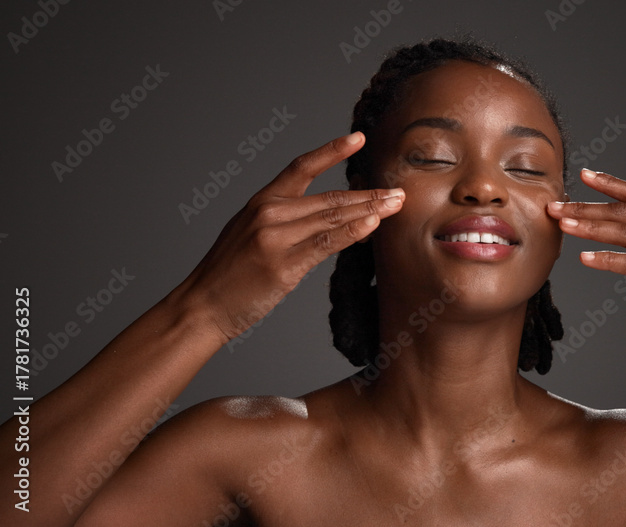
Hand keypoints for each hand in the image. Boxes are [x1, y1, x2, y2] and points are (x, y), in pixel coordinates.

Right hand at [179, 132, 404, 342]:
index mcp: (261, 201)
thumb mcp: (252, 234)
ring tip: (396, 206)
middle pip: (329, 197)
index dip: (332, 151)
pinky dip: (352, 232)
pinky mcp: (282, 264)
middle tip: (399, 191)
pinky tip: (372, 226)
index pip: (301, 167)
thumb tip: (331, 218)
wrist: (202, 305)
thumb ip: (286, 221)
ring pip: (332, 217)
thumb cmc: (230, 274)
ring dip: (369, 211)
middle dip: (368, 194)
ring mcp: (275, 237)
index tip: (359, 139)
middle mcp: (268, 213)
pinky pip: (325, 244)